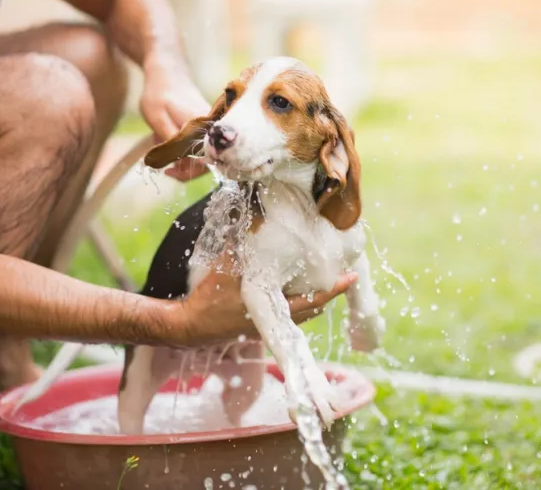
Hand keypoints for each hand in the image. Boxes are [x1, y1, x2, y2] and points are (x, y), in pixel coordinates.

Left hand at [140, 53, 210, 181]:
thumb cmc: (159, 93)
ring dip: (181, 157)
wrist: (167, 72)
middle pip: (207, 161)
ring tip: (161, 143)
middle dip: (184, 168)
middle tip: (163, 167)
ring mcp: (211, 129)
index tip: (168, 171)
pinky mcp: (207, 128)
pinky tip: (167, 138)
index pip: (205, 161)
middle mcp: (212, 129)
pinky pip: (199, 146)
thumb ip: (171, 142)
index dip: (187, 171)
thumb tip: (180, 163)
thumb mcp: (158, 119)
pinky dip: (182, 148)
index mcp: (203, 128)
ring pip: (202, 155)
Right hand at [165, 253, 358, 346]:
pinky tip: (293, 288)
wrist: (188, 326)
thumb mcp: (225, 265)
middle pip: (314, 309)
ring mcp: (267, 327)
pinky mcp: (258, 328)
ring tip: (323, 280)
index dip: (335, 288)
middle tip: (341, 275)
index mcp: (273, 307)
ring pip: (302, 314)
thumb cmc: (208, 297)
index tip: (352, 276)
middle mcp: (275, 321)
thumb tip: (249, 211)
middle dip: (329, 293)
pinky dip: (297, 303)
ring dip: (314, 298)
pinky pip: (288, 316)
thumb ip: (239, 240)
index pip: (315, 299)